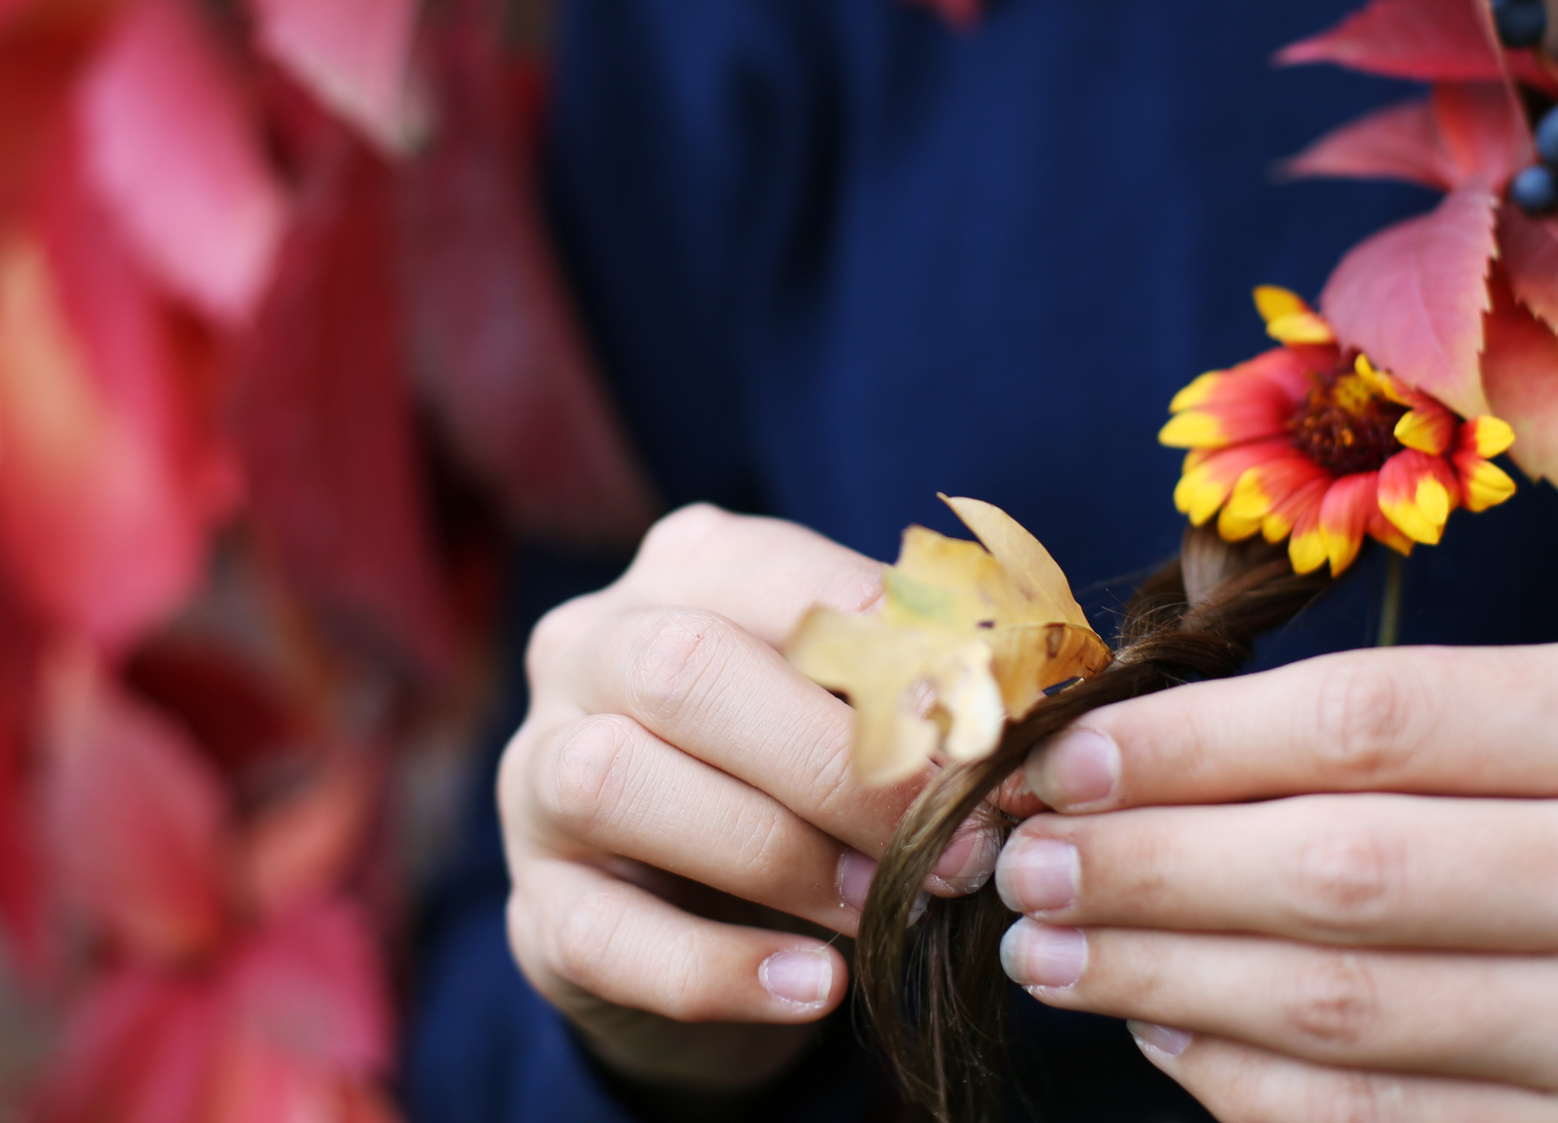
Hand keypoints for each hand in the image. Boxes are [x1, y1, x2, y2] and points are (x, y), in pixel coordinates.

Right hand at [500, 505, 980, 1094]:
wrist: (698, 905)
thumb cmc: (801, 769)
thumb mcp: (852, 706)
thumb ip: (915, 687)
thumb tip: (1024, 709)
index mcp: (686, 567)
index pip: (784, 581)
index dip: (897, 657)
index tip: (997, 734)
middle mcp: (588, 648)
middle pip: (682, 668)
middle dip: (836, 760)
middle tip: (954, 840)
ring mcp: (535, 775)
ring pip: (615, 781)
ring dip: (775, 853)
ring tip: (885, 910)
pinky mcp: (533, 905)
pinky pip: (603, 933)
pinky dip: (718, 969)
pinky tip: (815, 989)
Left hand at [992, 641, 1557, 1122]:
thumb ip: (1399, 723)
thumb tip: (1137, 753)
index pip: (1364, 725)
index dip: (1184, 747)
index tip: (1060, 760)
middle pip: (1337, 875)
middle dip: (1142, 867)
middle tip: (1018, 860)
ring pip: (1340, 1015)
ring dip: (1159, 975)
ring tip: (1049, 944)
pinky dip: (1241, 1078)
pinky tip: (1158, 1025)